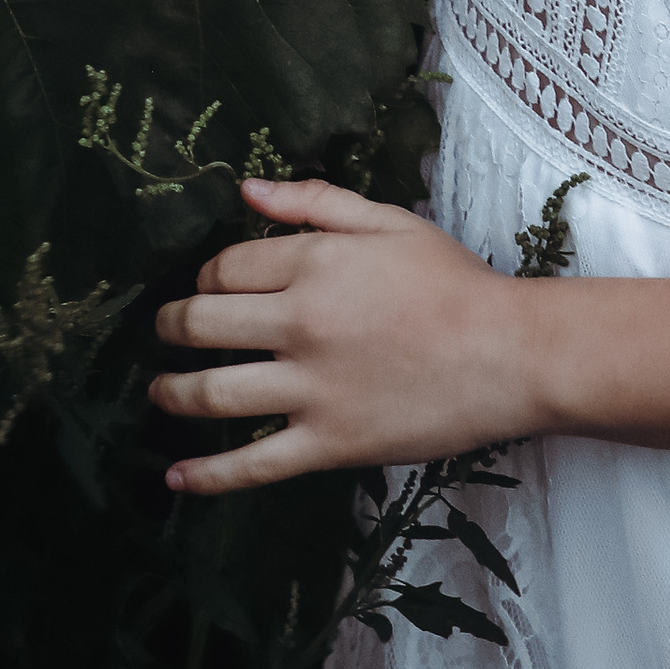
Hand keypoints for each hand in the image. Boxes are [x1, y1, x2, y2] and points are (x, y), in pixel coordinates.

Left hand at [149, 177, 539, 498]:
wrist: (509, 354)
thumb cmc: (454, 283)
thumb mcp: (389, 222)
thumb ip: (315, 201)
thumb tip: (247, 191)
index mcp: (316, 263)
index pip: (227, 267)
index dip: (206, 274)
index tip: (207, 285)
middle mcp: (302, 323)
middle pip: (205, 324)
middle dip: (173, 326)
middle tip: (166, 330)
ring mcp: (312, 389)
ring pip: (214, 394)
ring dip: (173, 393)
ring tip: (160, 392)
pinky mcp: (329, 443)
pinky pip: (253, 465)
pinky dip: (208, 475)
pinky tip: (177, 476)